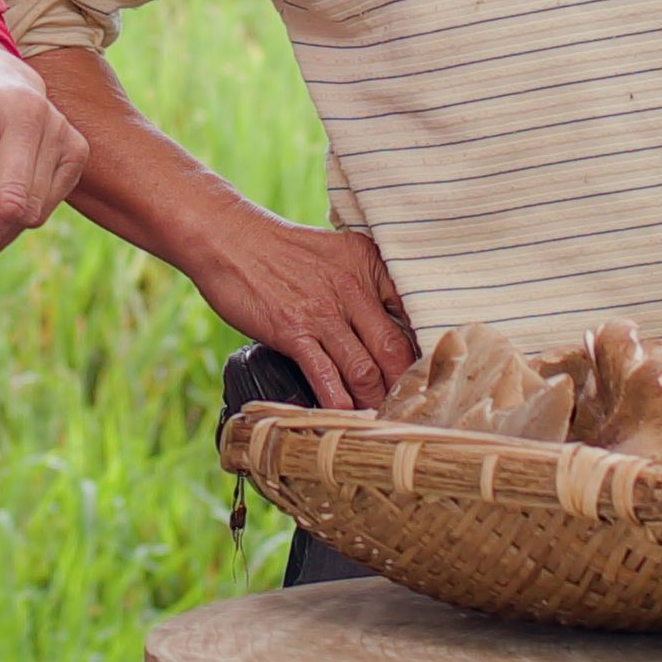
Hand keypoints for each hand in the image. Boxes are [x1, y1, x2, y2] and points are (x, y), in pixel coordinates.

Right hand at [187, 210, 414, 407]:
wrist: (230, 239)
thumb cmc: (283, 251)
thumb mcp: (337, 254)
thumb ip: (365, 284)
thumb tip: (387, 325)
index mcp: (369, 265)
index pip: (413, 310)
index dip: (426, 347)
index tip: (431, 372)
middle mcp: (353, 288)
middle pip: (395, 348)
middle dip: (406, 386)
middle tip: (412, 410)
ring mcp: (323, 312)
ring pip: (365, 369)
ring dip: (376, 402)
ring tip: (383, 423)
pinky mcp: (294, 332)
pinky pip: (325, 377)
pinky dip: (338, 404)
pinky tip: (345, 421)